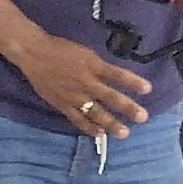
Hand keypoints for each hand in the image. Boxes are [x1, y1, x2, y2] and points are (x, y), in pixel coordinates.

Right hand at [16, 32, 150, 138]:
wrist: (34, 53)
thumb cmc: (61, 49)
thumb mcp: (85, 53)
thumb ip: (99, 67)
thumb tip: (115, 78)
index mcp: (92, 65)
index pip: (117, 75)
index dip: (133, 82)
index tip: (148, 89)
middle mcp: (86, 81)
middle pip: (110, 97)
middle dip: (127, 107)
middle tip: (142, 117)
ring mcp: (74, 95)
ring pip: (95, 112)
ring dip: (110, 123)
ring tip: (124, 133)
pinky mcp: (62, 103)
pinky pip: (77, 118)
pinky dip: (88, 127)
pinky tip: (99, 134)